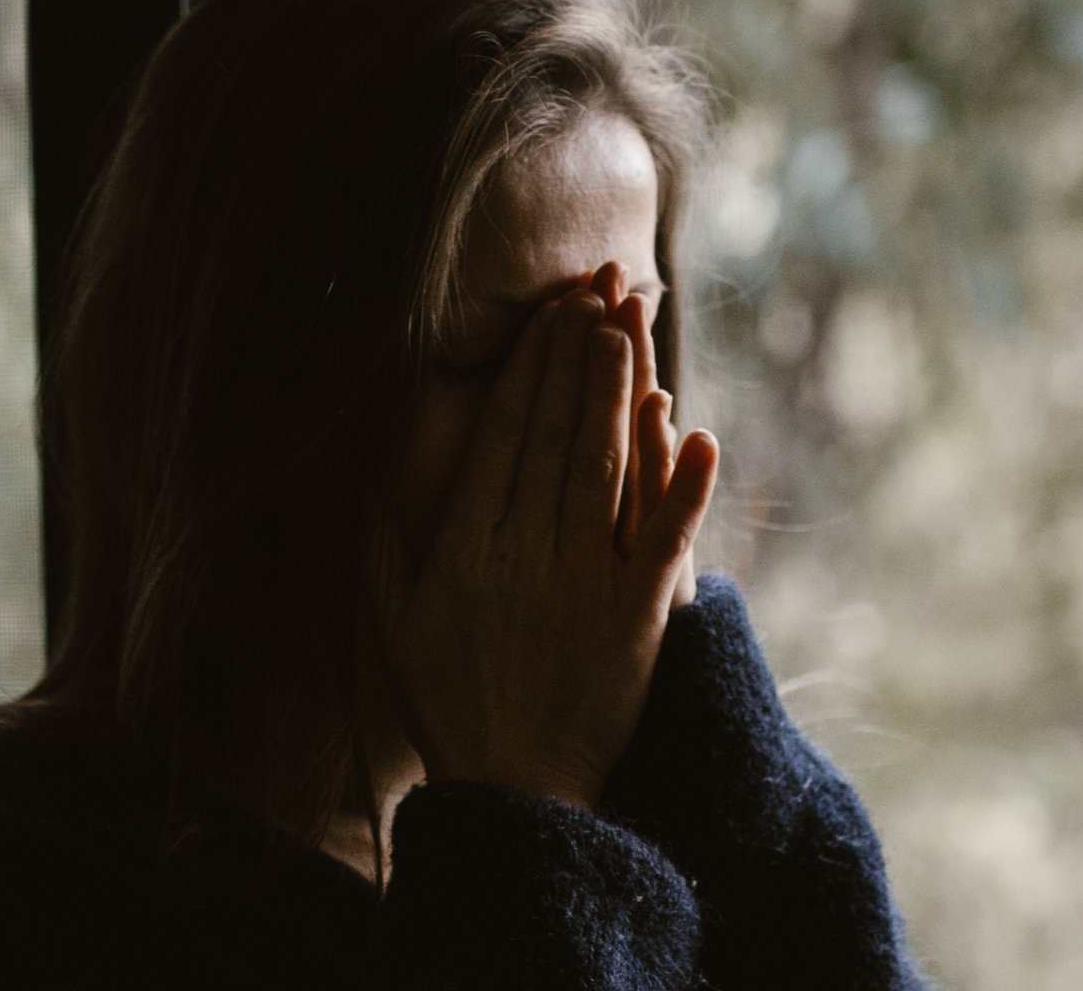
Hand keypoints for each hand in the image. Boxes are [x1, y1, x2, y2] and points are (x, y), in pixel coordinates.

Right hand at [384, 282, 719, 809]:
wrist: (516, 790)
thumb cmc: (450, 705)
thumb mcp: (397, 625)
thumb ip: (393, 548)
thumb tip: (381, 477)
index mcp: (464, 550)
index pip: (502, 439)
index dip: (528, 372)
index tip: (548, 316)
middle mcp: (523, 555)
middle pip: (554, 437)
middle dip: (574, 359)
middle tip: (594, 293)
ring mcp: (583, 584)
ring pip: (603, 471)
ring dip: (617, 395)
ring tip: (628, 331)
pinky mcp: (636, 619)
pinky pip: (663, 542)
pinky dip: (685, 490)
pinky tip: (701, 435)